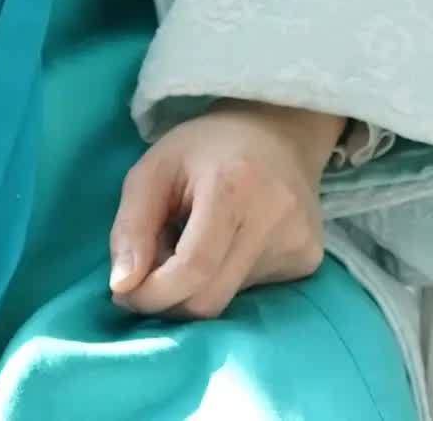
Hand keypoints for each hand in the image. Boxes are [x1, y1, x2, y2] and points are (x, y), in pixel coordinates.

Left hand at [106, 101, 340, 317]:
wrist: (280, 131)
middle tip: (154, 274)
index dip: (152, 294)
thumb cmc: (206, 149)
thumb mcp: (153, 170)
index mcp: (234, 187)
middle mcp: (276, 217)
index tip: (126, 292)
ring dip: (198, 287)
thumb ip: (130, 228)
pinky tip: (230, 246)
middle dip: (169, 300)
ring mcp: (299, 241)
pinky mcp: (309, 258)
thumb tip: (123, 288)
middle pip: (210, 300)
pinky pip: (253, 293)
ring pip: (229, 301)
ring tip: (197, 245)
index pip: (193, 269)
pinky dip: (226, 281)